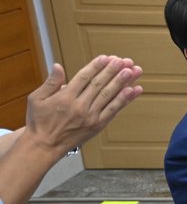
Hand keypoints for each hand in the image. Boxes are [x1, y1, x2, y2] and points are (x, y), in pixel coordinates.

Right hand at [26, 56, 142, 155]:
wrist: (44, 146)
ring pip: (109, 96)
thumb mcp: (37, 99)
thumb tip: (57, 66)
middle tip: (125, 60)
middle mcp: (79, 107)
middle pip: (99, 85)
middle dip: (113, 71)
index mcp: (64, 98)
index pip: (84, 78)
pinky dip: (124, 100)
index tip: (107, 57)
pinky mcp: (98, 125)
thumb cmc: (39, 121)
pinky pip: (113, 110)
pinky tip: (133, 90)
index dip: (96, 67)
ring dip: (123, 82)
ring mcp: (90, 117)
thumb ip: (50, 82)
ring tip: (133, 71)